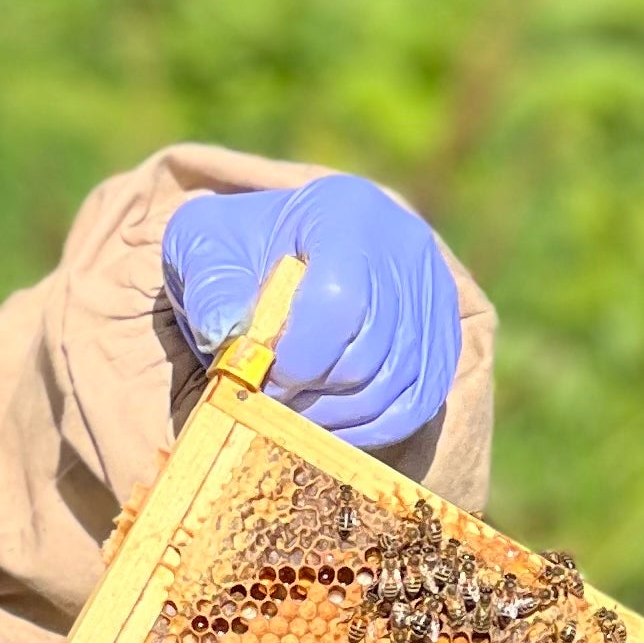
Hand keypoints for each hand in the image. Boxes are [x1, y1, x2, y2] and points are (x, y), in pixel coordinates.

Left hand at [161, 175, 461, 453]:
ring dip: (335, 417)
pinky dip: (368, 429)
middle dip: (310, 394)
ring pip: (395, 385)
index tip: (258, 381)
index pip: (339, 301)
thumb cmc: (234, 250)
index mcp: (346, 213)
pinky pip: (417, 404)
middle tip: (268, 404)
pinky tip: (326, 426)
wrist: (277, 250)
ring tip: (290, 414)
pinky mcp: (442, 339)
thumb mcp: (201, 248)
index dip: (296, 358)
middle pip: (368, 353)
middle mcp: (406, 248)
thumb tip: (228, 333)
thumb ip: (209, 288)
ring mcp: (434, 295)